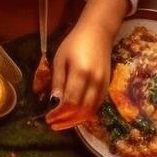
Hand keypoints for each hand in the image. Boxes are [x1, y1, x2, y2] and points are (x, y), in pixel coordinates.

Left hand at [45, 17, 112, 131]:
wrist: (98, 33)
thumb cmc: (75, 43)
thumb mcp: (60, 59)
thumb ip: (58, 81)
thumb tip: (54, 102)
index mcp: (80, 73)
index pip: (70, 102)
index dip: (59, 113)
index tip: (49, 118)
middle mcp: (94, 81)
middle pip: (82, 110)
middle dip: (67, 120)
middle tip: (55, 124)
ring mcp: (103, 84)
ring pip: (91, 110)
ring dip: (77, 119)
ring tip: (64, 122)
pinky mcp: (107, 85)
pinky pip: (97, 105)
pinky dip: (86, 113)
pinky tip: (76, 114)